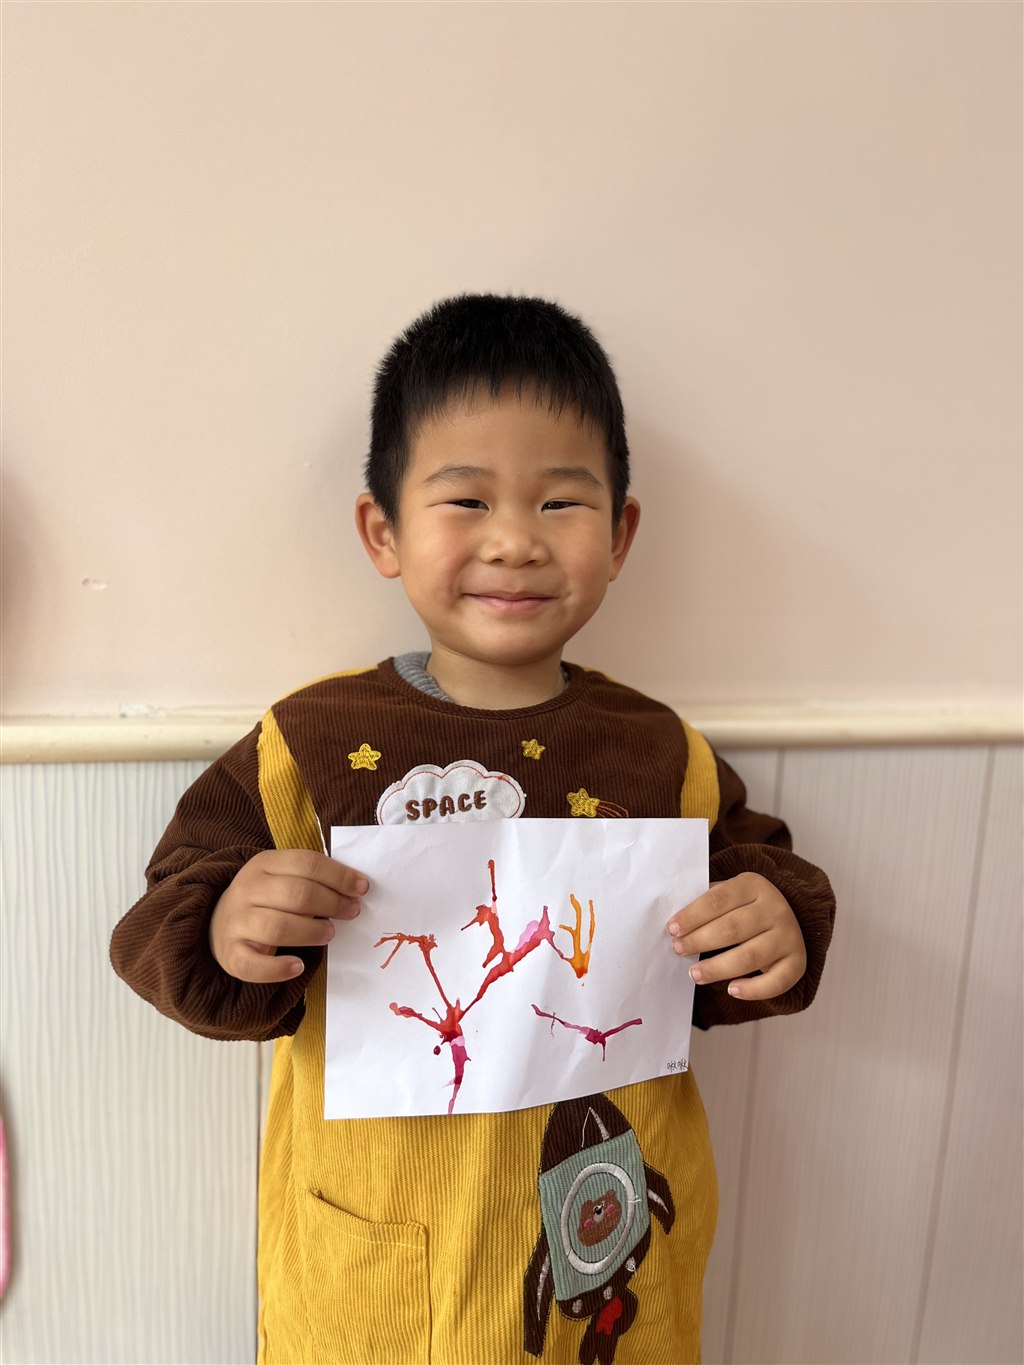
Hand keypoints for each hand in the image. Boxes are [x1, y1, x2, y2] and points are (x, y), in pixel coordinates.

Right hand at [210, 849, 367, 982]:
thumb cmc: (266, 899)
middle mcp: (246, 889)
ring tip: (329, 934)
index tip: (362, 888)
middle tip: (351, 912)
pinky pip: (254, 965)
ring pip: (278, 927)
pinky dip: (278, 968)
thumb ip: (314, 878)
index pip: (306, 863)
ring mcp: (236, 922)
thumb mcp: (283, 877)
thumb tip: (356, 887)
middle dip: (332, 903)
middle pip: (296, 894)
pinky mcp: (230, 954)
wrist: (218, 922)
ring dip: (311, 932)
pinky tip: (298, 966)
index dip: (338, 876)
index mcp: (263, 864)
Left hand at [666, 873, 806, 1000]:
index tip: (672, 930)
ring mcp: (789, 936)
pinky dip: (753, 989)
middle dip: (700, 941)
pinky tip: (731, 989)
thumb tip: (675, 926)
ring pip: (750, 956)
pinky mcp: (797, 962)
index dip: (692, 916)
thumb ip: (706, 905)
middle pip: (732, 928)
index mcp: (754, 885)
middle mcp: (776, 908)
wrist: (785, 918)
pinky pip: (776, 982)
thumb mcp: (729, 896)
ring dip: (717, 968)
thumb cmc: (743, 909)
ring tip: (694, 974)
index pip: (718, 900)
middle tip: (678, 950)